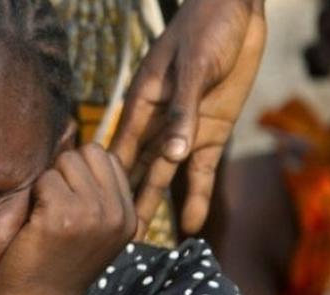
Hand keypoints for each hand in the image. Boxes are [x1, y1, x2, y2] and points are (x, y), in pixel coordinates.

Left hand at [0, 145, 135, 294]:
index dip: (79, 172)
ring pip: (66, 161)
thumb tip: (78, 147)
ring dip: (47, 184)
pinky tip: (34, 226)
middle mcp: (118, 213)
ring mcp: (94, 213)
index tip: (66, 203)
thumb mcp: (91, 234)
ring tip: (44, 218)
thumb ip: (97, 198)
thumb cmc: (54, 270)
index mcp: (129, 217)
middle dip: (64, 171)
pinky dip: (33, 197)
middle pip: (89, 152)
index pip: (108, 158)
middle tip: (52, 208)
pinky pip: (45, 179)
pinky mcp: (63, 216)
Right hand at [111, 0, 266, 236]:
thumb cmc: (205, 29)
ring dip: (157, 204)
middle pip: (139, 169)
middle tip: (116, 236)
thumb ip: (183, 112)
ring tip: (144, 237)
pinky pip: (203, 170)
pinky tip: (192, 222)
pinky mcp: (212, 134)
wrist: (237, 11)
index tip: (92, 211)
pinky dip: (197, 194)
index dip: (107, 180)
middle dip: (129, 201)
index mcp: (143, 104)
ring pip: (166, 175)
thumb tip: (172, 155)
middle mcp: (158, 124)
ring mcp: (185, 131)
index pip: (119, 150)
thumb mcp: (193, 68)